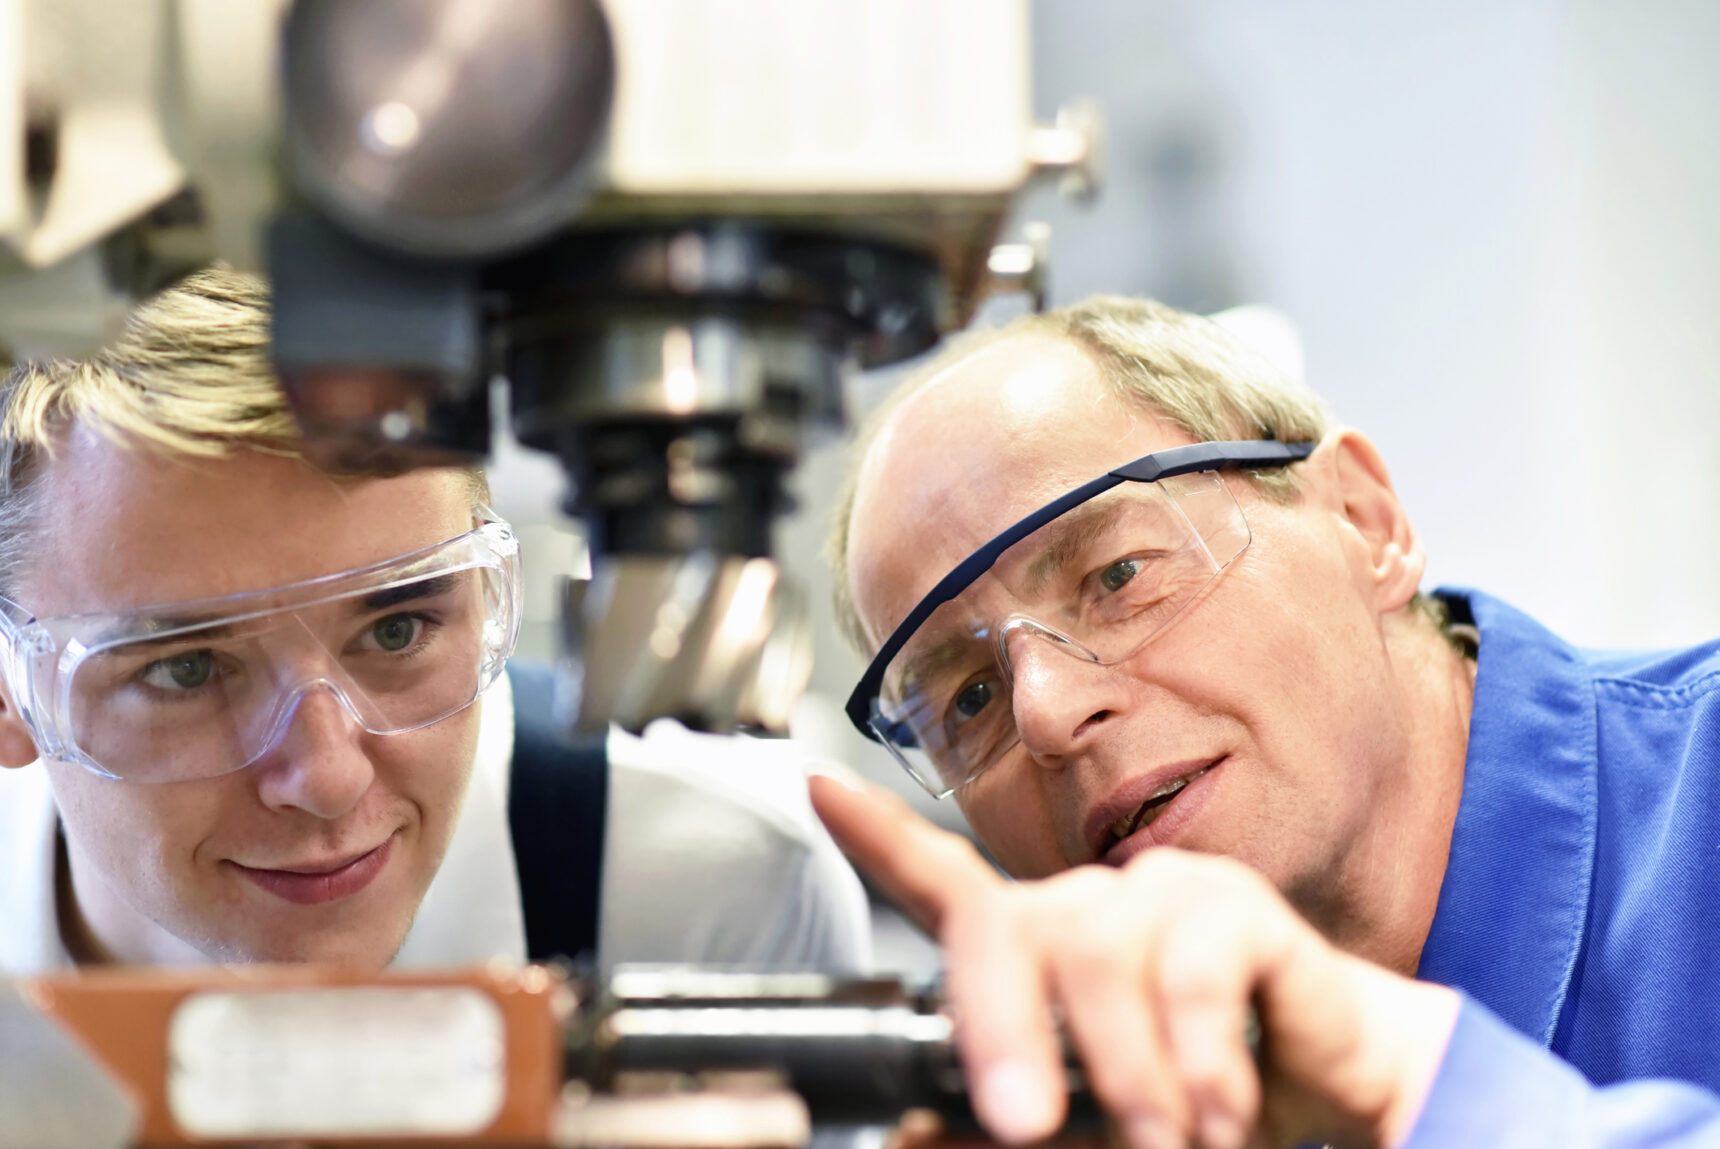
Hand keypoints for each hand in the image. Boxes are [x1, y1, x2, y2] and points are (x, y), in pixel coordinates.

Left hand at [809, 775, 1459, 1148]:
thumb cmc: (1190, 1097)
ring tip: (1164, 1142)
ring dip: (1128, 1069)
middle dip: (1002, 1029)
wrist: (1326, 1091)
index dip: (876, 832)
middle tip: (1022, 1124)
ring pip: (1101, 954)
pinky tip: (1218, 1112)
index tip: (816, 788)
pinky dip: (1201, 1057)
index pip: (940, 880)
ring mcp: (1159, 895)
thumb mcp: (1089, 1128)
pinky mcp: (1237, 908)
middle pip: (1006, 927)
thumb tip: (911, 1144)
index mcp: (1035, 948)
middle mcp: (1086, 905)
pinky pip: (1197, 967)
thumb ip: (1007, 1127)